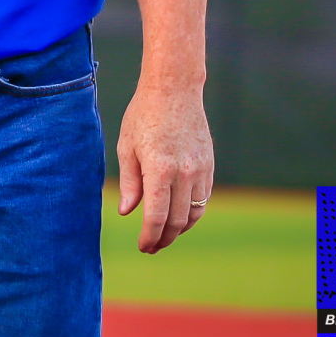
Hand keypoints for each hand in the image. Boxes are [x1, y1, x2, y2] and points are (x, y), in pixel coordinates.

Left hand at [116, 79, 213, 253]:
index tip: (143, 246)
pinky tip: (178, 216)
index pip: (156, 217)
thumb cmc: (144, 115)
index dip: (149, 237)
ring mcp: (199, 170)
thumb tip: (128, 212)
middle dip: (163, 239)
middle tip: (152, 247)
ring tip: (164, 236)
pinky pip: (203, 199)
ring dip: (179, 230)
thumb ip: (130, 182)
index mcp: (159, 169)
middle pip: (177, 221)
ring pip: (193, 214)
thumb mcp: (127, 146)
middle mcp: (183, 173)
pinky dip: (191, 214)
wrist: (174, 89)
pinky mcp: (209, 165)